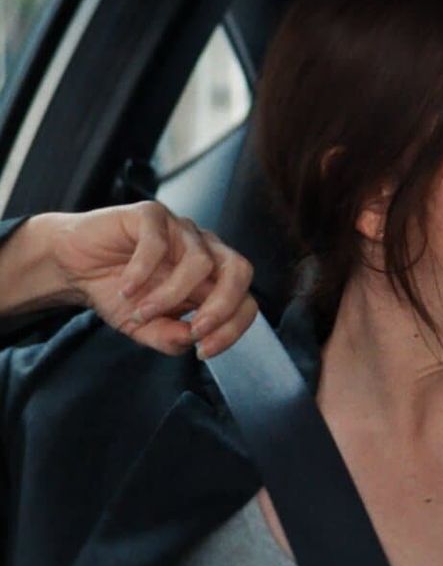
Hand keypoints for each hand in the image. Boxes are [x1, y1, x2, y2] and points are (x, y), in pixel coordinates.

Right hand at [42, 202, 257, 358]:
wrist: (73, 266)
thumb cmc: (115, 292)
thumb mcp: (144, 326)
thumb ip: (170, 336)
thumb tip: (193, 341)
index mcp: (211, 279)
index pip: (246, 299)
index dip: (233, 327)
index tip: (204, 350)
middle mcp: (204, 250)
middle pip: (240, 270)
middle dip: (223, 306)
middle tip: (195, 329)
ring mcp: (180, 230)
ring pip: (200, 261)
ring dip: (170, 295)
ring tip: (140, 311)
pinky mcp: (151, 215)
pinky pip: (159, 242)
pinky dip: (143, 271)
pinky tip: (125, 289)